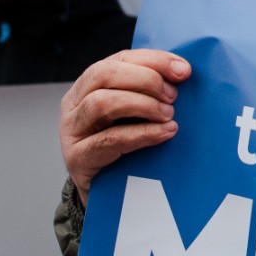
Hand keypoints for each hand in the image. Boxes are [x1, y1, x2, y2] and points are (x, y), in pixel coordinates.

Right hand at [59, 49, 189, 203]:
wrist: (105, 195)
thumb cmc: (125, 148)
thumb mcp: (134, 115)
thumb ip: (149, 93)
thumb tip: (183, 73)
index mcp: (88, 85)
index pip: (119, 59)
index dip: (153, 60)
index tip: (183, 70)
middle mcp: (74, 104)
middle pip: (105, 74)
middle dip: (145, 79)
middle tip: (173, 96)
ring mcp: (72, 131)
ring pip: (101, 103)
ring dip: (142, 104)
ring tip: (169, 115)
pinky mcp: (78, 158)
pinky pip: (109, 140)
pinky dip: (141, 133)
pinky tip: (165, 133)